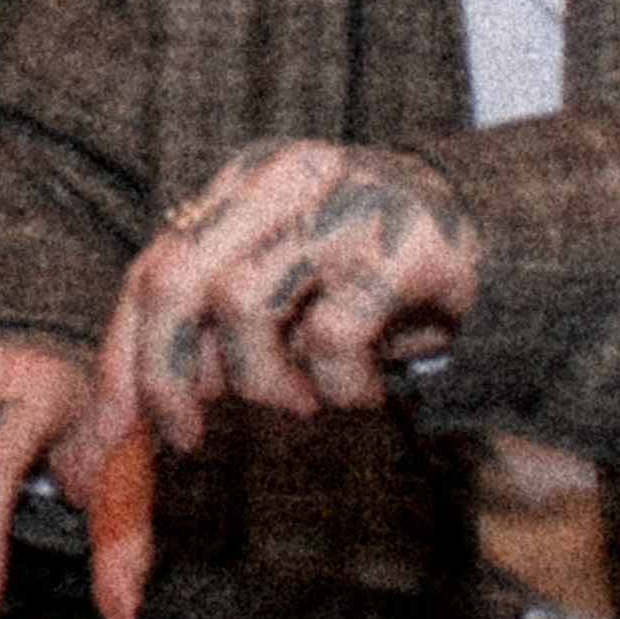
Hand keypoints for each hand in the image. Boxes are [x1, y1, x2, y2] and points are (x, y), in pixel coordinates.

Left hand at [63, 139, 480, 494]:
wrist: (511, 238)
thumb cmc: (385, 276)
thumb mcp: (295, 294)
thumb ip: (224, 331)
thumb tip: (152, 404)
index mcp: (244, 185)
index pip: (150, 267)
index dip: (122, 359)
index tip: (108, 434)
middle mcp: (285, 180)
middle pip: (174, 277)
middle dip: (163, 377)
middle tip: (187, 437)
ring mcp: (345, 204)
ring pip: (242, 304)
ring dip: (262, 382)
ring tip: (302, 402)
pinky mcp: (406, 244)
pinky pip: (334, 335)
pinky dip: (338, 386)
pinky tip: (362, 391)